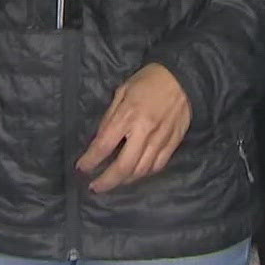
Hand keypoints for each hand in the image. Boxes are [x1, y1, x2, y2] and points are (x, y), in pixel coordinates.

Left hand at [75, 63, 190, 192]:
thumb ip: (110, 116)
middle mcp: (144, 132)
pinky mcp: (174, 143)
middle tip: (95, 187)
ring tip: (113, 182)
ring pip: (141, 171)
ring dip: (124, 181)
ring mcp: (161, 140)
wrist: (183, 77)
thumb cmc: (148, 80)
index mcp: (128, 115)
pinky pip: (157, 166)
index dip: (90, 160)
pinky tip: (135, 174)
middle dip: (107, 181)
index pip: (104, 145)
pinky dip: (144, 174)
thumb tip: (100, 140)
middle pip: (124, 166)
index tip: (81, 168)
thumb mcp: (122, 91)